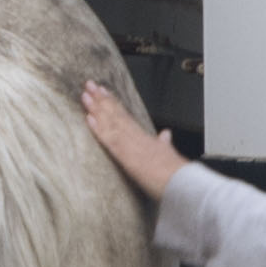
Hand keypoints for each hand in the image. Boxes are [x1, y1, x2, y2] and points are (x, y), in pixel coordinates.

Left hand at [79, 80, 186, 199]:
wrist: (179, 182)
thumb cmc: (174, 171)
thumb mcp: (169, 153)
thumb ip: (164, 143)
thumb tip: (165, 134)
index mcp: (144, 136)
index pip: (125, 116)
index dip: (113, 103)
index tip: (103, 91)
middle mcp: (136, 137)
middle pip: (116, 114)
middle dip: (101, 99)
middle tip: (89, 85)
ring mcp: (130, 145)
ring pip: (110, 123)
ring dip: (96, 108)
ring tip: (86, 95)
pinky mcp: (125, 157)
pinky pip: (109, 141)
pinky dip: (98, 129)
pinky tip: (89, 118)